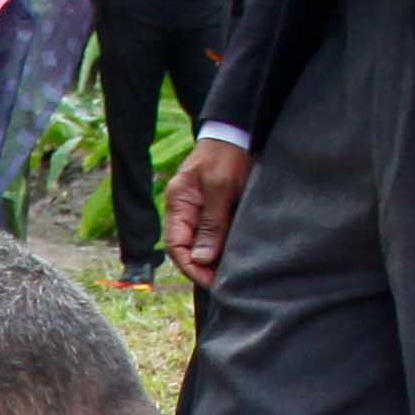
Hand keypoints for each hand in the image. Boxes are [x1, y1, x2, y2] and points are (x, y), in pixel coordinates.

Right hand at [166, 135, 252, 283]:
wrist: (239, 132)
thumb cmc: (227, 154)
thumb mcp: (220, 187)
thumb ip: (211, 223)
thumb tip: (201, 259)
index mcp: (178, 203)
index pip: (175, 246)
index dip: (191, 267)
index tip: (211, 281)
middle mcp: (185, 210)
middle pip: (187, 248)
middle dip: (203, 267)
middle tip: (225, 281)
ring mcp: (200, 209)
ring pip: (202, 244)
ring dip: (215, 259)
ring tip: (233, 272)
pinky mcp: (216, 209)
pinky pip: (215, 234)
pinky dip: (224, 247)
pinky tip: (237, 255)